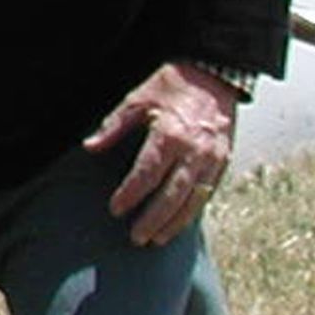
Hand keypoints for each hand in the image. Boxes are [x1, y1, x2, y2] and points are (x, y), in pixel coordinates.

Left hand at [89, 61, 236, 244]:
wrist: (214, 75)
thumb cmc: (171, 86)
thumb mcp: (137, 99)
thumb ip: (114, 126)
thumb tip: (90, 147)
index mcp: (171, 135)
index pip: (147, 174)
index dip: (130, 194)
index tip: (115, 209)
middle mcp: (195, 151)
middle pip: (172, 195)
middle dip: (153, 219)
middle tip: (136, 238)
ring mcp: (213, 159)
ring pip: (194, 199)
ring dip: (175, 223)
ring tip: (156, 239)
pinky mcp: (223, 161)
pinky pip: (208, 192)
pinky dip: (193, 210)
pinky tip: (179, 222)